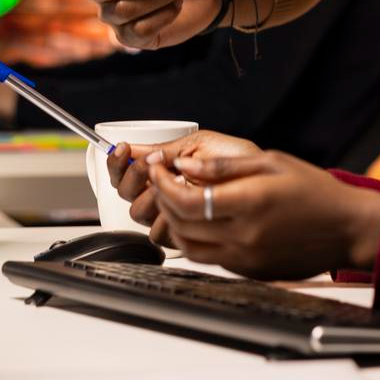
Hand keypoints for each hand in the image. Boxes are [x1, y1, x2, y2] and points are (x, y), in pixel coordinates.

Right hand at [106, 132, 259, 244]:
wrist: (263, 179)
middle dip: (134, 178)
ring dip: (151, 196)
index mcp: (162, 170)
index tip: (121, 150)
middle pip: (125, 195)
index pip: (123, 172)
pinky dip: (167, 217)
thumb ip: (163, 150)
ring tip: (173, 183)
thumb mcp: (197, 145)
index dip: (116, 163)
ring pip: (138, 214)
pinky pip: (159, 233)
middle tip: (152, 167)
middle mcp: (164, 194)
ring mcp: (173, 214)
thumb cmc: (237, 159)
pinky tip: (182, 204)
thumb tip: (131, 149)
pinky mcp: (184, 234)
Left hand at [146, 150, 379, 280]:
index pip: (186, 202)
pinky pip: (210, 259)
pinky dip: (197, 240)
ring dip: (175, 225)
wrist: (347, 228)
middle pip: (181, 226)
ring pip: (189, 248)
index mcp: (250, 204)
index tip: (159, 170)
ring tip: (179, 203)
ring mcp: (246, 259)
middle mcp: (244, 237)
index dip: (163, 185)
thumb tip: (184, 165)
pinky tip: (204, 221)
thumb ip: (224, 167)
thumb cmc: (315, 191)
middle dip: (163, 202)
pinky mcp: (250, 272)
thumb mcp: (272, 163)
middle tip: (163, 182)